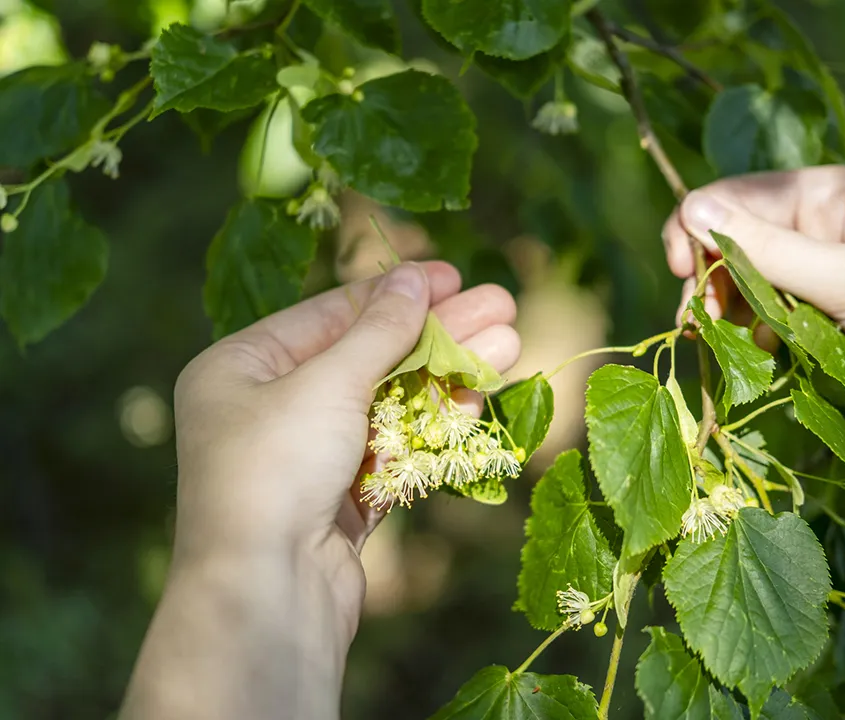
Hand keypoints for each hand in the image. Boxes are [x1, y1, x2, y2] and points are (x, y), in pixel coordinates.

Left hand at [121, 261, 519, 719]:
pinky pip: (395, 449)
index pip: (331, 315)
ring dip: (449, 376)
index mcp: (242, 368)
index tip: (453, 276)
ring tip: (509, 343)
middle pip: (369, 356)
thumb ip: (378, 331)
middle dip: (438, 333)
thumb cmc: (276, 469)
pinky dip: (434, 425)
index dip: (397, 293)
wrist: (266, 593)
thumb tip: (416, 280)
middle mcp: (271, 407)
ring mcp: (310, 456)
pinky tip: (478, 395)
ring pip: (390, 403)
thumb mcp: (326, 383)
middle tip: (500, 305)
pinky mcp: (344, 499)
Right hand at [662, 165, 844, 450]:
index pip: (739, 196)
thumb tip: (691, 209)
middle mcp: (826, 228)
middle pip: (738, 242)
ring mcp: (829, 273)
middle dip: (710, 279)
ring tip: (724, 347)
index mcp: (835, 196)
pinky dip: (757, 336)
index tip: (683, 274)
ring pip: (751, 285)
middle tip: (698, 326)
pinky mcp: (832, 317)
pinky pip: (774, 318)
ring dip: (730, 313)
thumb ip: (769, 249)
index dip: (699, 228)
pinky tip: (758, 357)